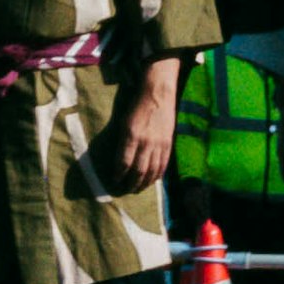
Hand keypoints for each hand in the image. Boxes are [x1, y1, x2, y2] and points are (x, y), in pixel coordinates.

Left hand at [104, 69, 180, 192]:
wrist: (157, 93)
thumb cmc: (136, 105)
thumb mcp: (124, 122)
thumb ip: (123, 142)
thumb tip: (121, 161)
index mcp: (131, 135)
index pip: (124, 163)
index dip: (119, 175)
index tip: (115, 182)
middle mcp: (145, 142)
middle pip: (138, 171)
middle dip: (131, 183)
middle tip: (126, 190)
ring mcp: (159, 144)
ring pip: (152, 171)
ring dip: (144, 183)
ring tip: (138, 189)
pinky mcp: (168, 144)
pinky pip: (163, 165)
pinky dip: (157, 176)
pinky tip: (152, 181)